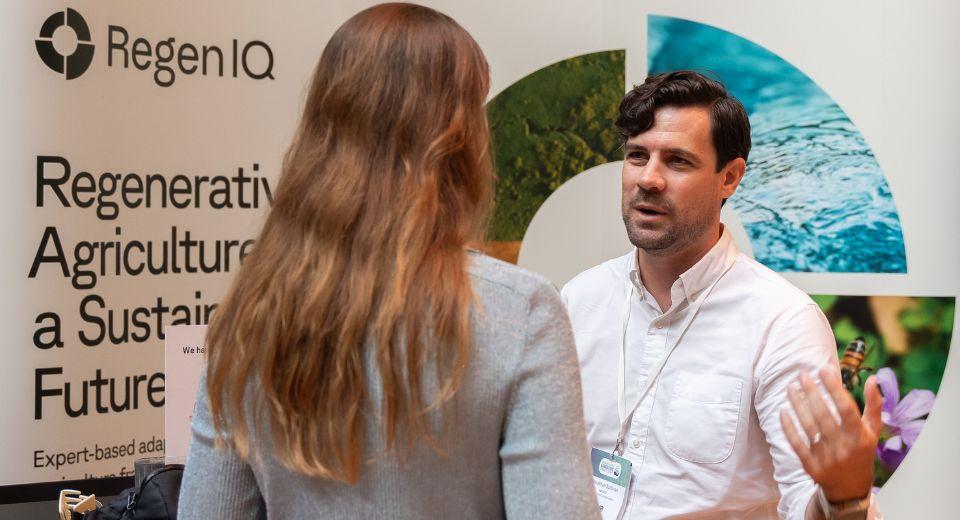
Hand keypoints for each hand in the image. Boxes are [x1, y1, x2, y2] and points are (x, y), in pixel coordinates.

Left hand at [779, 366, 881, 501]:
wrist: (850, 489)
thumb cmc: (862, 452)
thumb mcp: (873, 431)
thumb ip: (874, 405)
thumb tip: (873, 378)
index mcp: (861, 437)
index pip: (846, 408)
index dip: (834, 388)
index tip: (824, 370)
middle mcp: (843, 447)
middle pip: (823, 415)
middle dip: (811, 392)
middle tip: (802, 375)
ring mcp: (826, 457)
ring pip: (808, 426)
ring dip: (797, 404)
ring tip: (791, 387)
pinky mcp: (810, 466)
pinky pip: (796, 443)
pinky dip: (789, 426)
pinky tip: (783, 410)